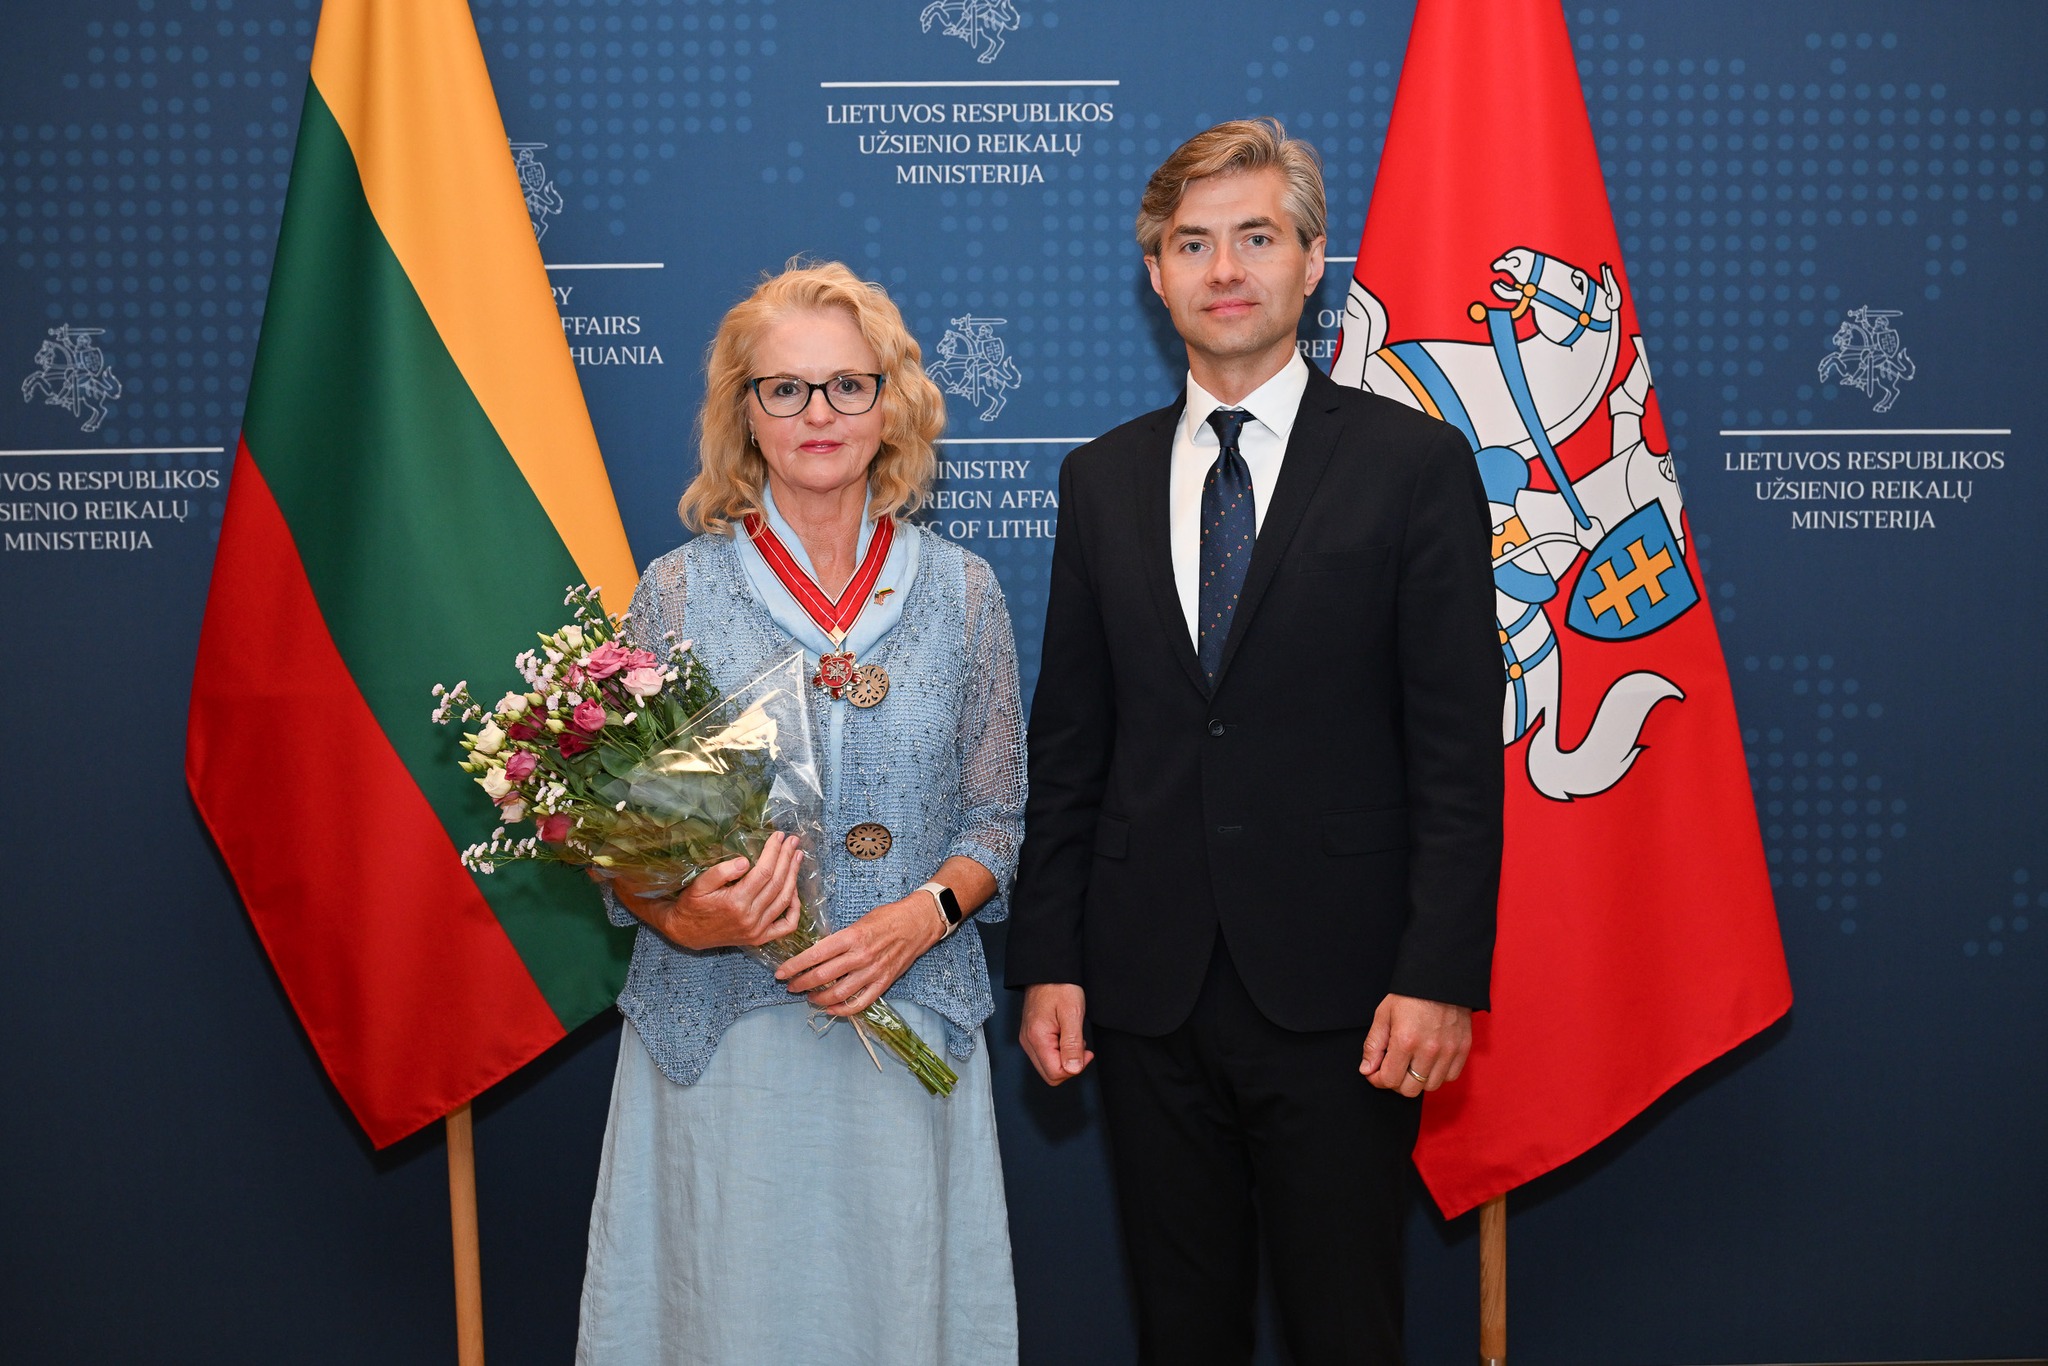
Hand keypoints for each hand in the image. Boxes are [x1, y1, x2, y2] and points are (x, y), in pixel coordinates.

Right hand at [612, 831, 803, 951]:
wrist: (686, 933)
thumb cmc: (692, 904)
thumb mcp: (699, 885)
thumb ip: (720, 872)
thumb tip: (744, 861)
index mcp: (736, 902)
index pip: (764, 872)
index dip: (774, 852)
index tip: (778, 836)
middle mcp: (751, 917)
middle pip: (777, 883)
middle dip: (787, 859)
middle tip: (793, 841)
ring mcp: (757, 930)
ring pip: (785, 900)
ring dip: (793, 876)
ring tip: (797, 857)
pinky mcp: (759, 938)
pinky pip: (786, 926)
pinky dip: (795, 909)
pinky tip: (795, 892)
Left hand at [773, 893, 944, 1017]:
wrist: (918, 923)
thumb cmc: (887, 917)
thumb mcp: (859, 921)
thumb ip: (839, 939)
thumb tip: (817, 954)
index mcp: (851, 937)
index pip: (815, 955)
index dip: (794, 966)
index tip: (781, 973)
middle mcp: (860, 956)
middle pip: (822, 976)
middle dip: (801, 983)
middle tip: (790, 986)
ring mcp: (872, 972)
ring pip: (838, 993)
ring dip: (819, 998)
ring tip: (809, 997)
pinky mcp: (883, 983)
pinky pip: (860, 1002)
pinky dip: (843, 1009)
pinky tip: (830, 1008)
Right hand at [1019, 983, 1092, 1085]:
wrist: (1048, 971)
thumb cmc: (1060, 987)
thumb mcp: (1072, 1014)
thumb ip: (1072, 1044)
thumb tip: (1073, 1069)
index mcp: (1037, 1038)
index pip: (1055, 1074)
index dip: (1075, 1068)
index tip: (1085, 1050)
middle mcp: (1028, 1042)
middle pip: (1050, 1074)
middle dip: (1070, 1066)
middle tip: (1081, 1046)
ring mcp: (1028, 1040)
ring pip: (1048, 1067)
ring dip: (1065, 1058)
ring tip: (1073, 1037)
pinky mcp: (1031, 1036)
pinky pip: (1046, 1056)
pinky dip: (1059, 1052)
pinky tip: (1066, 1036)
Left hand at [1360, 993, 1472, 1096]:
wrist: (1441, 978)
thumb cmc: (1410, 995)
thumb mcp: (1384, 1014)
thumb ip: (1373, 1044)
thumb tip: (1366, 1070)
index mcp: (1406, 1040)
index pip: (1389, 1080)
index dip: (1377, 1079)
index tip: (1375, 1072)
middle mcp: (1429, 1050)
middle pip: (1410, 1090)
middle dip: (1396, 1083)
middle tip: (1393, 1069)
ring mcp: (1449, 1051)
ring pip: (1431, 1087)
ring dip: (1418, 1080)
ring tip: (1411, 1063)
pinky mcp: (1463, 1049)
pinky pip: (1450, 1077)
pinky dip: (1438, 1074)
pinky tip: (1429, 1061)